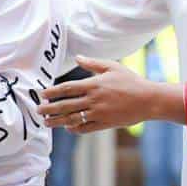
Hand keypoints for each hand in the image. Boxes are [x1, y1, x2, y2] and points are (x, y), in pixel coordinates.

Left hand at [37, 57, 176, 132]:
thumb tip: (77, 57)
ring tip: (46, 122)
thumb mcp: (112, 67)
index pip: (68, 88)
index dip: (53, 92)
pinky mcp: (105, 123)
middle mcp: (94, 99)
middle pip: (66, 105)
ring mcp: (99, 113)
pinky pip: (86, 128)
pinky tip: (67, 127)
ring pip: (73, 118)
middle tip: (38, 110)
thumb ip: (93, 63)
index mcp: (94, 84)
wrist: (148, 100)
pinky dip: (75, 128)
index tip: (42, 94)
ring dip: (57, 121)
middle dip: (50, 108)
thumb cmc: (131, 81)